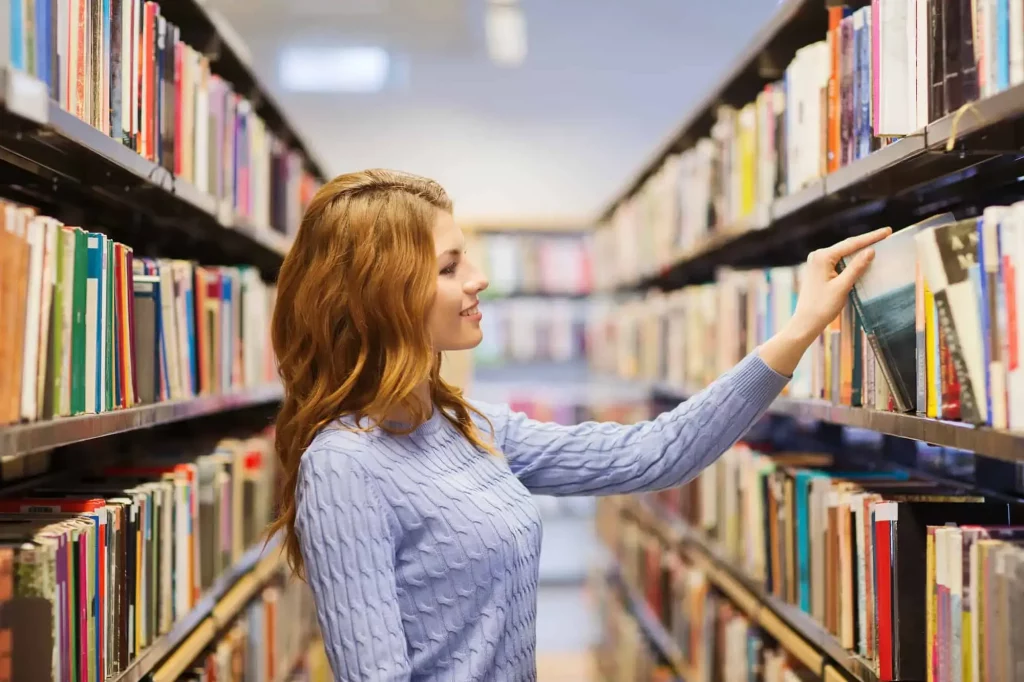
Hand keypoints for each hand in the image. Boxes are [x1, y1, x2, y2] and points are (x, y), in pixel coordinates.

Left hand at [758, 227, 891, 376]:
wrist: (806, 321)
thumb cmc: (823, 306)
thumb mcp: (843, 286)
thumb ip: (856, 267)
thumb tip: (870, 250)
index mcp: (822, 257)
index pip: (851, 244)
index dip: (871, 237)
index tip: (887, 231)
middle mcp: (818, 256)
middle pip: (847, 246)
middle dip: (867, 241)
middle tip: (886, 234)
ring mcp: (817, 262)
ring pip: (843, 253)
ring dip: (860, 249)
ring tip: (879, 242)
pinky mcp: (819, 270)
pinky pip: (839, 261)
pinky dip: (852, 259)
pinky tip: (863, 257)